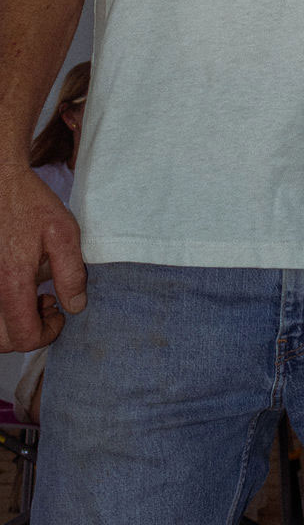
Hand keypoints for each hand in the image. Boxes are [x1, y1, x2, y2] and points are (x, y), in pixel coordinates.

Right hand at [0, 165, 86, 350]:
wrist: (1, 184)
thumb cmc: (32, 205)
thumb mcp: (64, 234)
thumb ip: (71, 273)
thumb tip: (75, 306)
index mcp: (11, 280)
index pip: (22, 336)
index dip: (47, 334)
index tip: (60, 313)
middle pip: (2, 340)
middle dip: (29, 333)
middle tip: (49, 305)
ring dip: (14, 324)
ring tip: (36, 296)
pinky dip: (4, 309)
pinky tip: (20, 287)